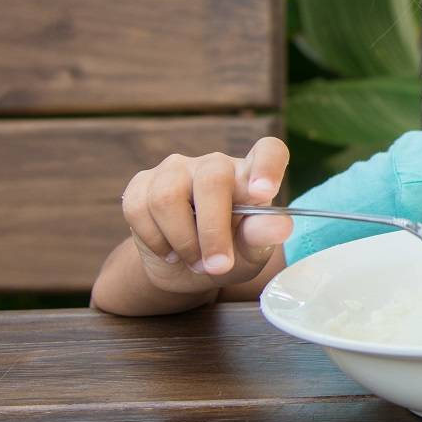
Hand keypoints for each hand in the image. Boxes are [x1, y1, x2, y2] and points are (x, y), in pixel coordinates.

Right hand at [120, 137, 292, 294]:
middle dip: (213, 231)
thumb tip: (282, 226)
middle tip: (219, 265)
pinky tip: (170, 251)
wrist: (185, 271)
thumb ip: (263, 236)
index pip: (268, 151)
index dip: (267, 166)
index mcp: (250, 176)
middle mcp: (214, 164)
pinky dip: (155, 240)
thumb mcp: (252, 252)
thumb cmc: (229, 254)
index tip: (263, 192)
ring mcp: (175, 170)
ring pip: (168, 197)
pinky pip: (139, 207)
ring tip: (195, 261)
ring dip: (182, 240)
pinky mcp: (142, 184)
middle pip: (212, 179)